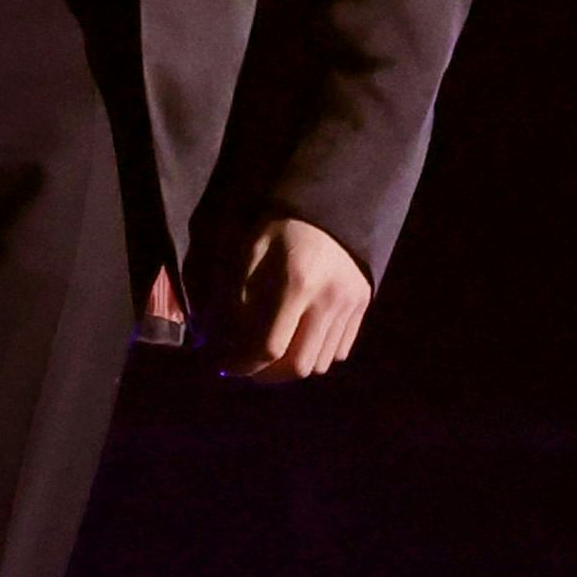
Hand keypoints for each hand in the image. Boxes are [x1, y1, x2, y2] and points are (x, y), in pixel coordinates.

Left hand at [214, 214, 370, 382]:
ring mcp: (350, 305)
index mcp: (296, 283)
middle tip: (245, 364)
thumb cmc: (282, 224)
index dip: (243, 364)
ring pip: (321, 363)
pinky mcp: (363, 305)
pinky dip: (316, 355)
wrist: (332, 201)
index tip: (224, 365)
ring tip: (269, 355)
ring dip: (291, 367)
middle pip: (298, 365)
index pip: (269, 347)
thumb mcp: (249, 249)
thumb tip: (214, 337)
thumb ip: (232, 295)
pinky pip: (340, 351)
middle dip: (266, 374)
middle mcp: (328, 300)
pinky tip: (297, 340)